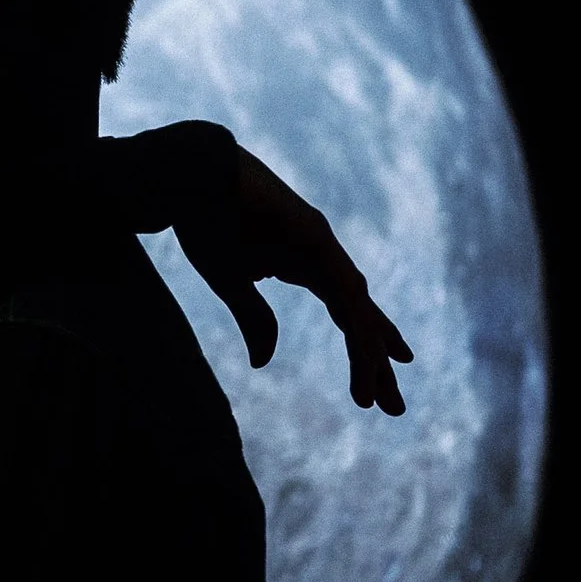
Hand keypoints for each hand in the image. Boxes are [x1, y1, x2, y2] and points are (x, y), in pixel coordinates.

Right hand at [172, 147, 412, 414]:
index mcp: (304, 262)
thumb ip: (254, 319)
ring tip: (378, 397)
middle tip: (394, 408)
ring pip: (358, 309)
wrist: (186, 174)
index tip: (390, 370)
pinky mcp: (314, 238)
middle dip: (378, 360)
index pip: (347, 308)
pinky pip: (345, 294)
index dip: (369, 340)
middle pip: (361, 314)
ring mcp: (321, 244)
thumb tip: (265, 362)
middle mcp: (322, 253)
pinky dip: (357, 329)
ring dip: (371, 354)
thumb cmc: (203, 220)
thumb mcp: (230, 283)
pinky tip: (368, 358)